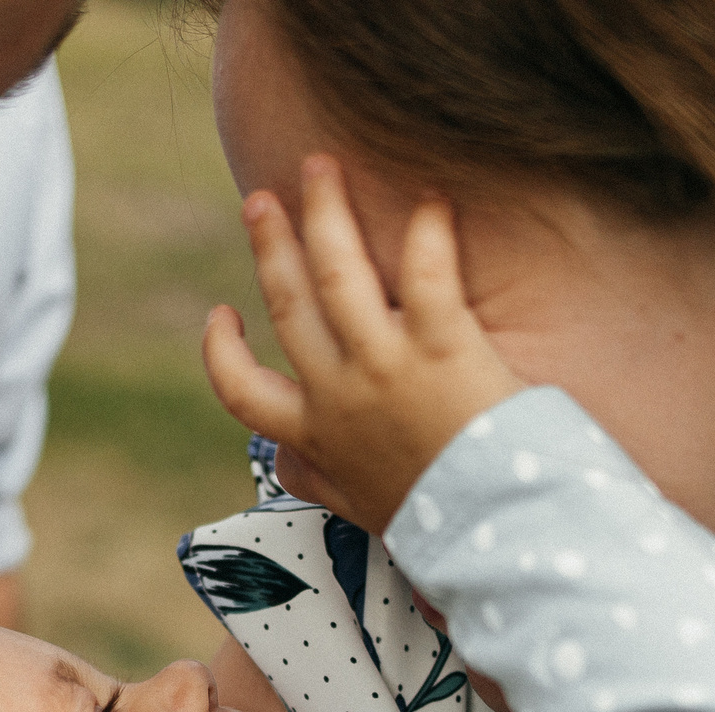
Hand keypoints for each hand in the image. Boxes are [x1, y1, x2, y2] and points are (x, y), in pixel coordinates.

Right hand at [204, 155, 521, 533]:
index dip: (222, 351)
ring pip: (338, 272)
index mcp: (316, 437)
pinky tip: (433, 198)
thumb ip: (319, 482)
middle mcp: (340, 394)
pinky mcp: (444, 348)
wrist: (492, 540)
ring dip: (325, 213)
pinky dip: (428, 231)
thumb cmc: (437, 527)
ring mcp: (387, 367)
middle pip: (290, 304)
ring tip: (320, 168)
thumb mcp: (361, 513)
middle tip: (262, 200)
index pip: (243, 393)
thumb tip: (284, 466)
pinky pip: (426, 273)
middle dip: (272, 245)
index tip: (222, 316)